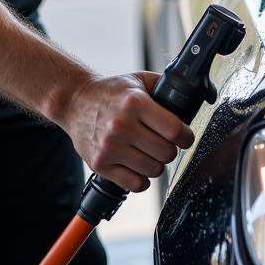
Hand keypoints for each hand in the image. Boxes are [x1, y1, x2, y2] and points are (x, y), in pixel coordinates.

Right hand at [60, 72, 194, 192]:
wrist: (75, 102)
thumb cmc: (110, 91)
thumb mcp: (138, 80)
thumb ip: (164, 86)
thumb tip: (189, 97)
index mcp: (135, 103)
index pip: (174, 130)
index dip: (186, 136)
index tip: (185, 137)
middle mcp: (122, 126)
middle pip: (166, 153)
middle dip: (171, 149)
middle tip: (165, 143)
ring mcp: (110, 147)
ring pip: (153, 170)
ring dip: (157, 163)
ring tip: (149, 152)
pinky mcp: (100, 164)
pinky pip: (135, 184)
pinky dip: (142, 179)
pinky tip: (138, 165)